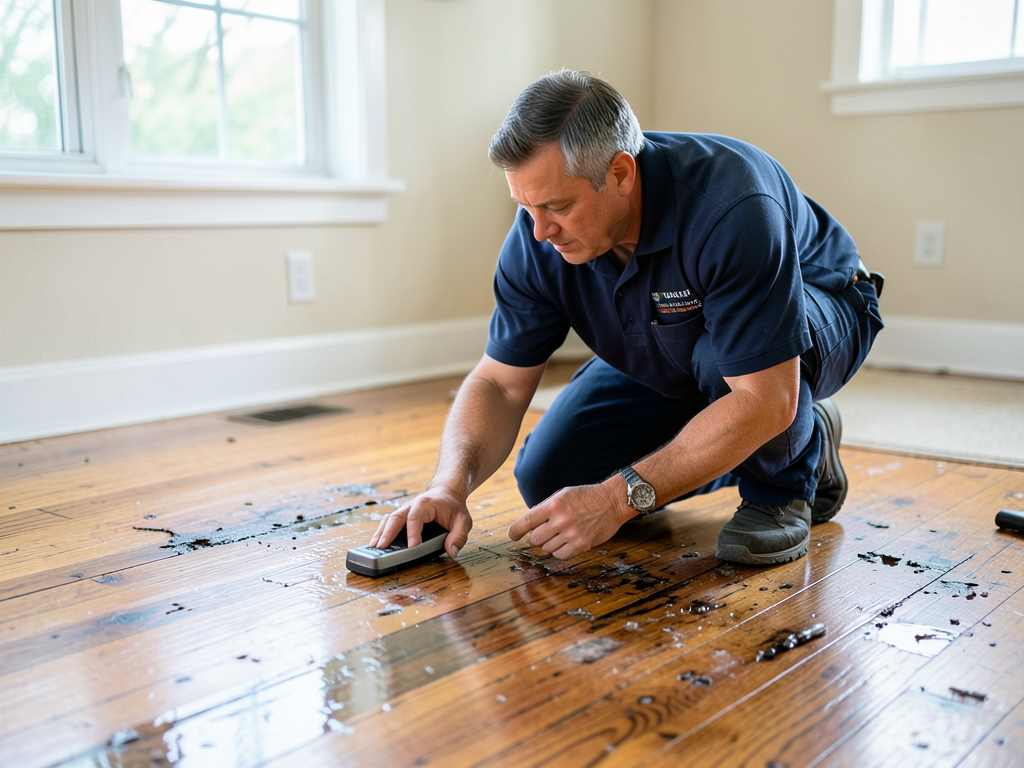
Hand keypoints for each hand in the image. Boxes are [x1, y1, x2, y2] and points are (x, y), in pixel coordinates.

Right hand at [369, 486, 471, 559]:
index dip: (413, 533)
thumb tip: (451, 552)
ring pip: (389, 519)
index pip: (416, 518)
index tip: (412, 547)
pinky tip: (377, 543)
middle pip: (396, 517)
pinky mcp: (402, 515)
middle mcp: (411, 505)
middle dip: (388, 533)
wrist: (447, 492)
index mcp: (426, 504)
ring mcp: (405, 510)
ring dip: (381, 533)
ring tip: (374, 547)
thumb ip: (459, 536)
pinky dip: (382, 532)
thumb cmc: (454, 506)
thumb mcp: (463, 521)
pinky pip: (389, 522)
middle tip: (381, 548)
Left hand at [507, 482, 627, 559]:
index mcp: (554, 504)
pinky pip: (561, 555)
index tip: (513, 536)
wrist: (612, 501)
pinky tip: (567, 541)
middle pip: (535, 539)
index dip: (515, 531)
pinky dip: (560, 551)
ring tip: (562, 533)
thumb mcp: (562, 495)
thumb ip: (545, 508)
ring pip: (547, 549)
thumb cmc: (585, 497)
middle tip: (547, 531)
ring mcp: (572, 534)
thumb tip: (528, 525)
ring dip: (550, 544)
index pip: (526, 521)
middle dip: (537, 537)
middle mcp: (561, 520)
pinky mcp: (582, 544)